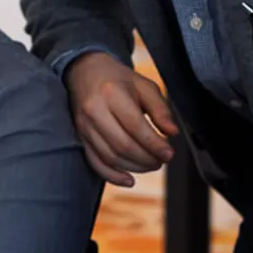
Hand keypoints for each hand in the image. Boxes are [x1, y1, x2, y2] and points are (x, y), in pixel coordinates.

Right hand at [64, 52, 178, 186]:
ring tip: (151, 165)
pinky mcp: (80, 137)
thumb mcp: (144, 86)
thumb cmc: (118, 79)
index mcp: (112, 94)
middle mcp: (94, 111)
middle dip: (147, 159)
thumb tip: (172, 133)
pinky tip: (129, 180)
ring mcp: (84, 126)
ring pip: (110, 156)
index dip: (154, 144)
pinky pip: (94, 162)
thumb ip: (160, 109)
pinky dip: (112, 176)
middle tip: (162, 161)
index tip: (169, 153)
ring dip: (134, 167)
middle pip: (122, 145)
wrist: (84, 72)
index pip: (135, 126)